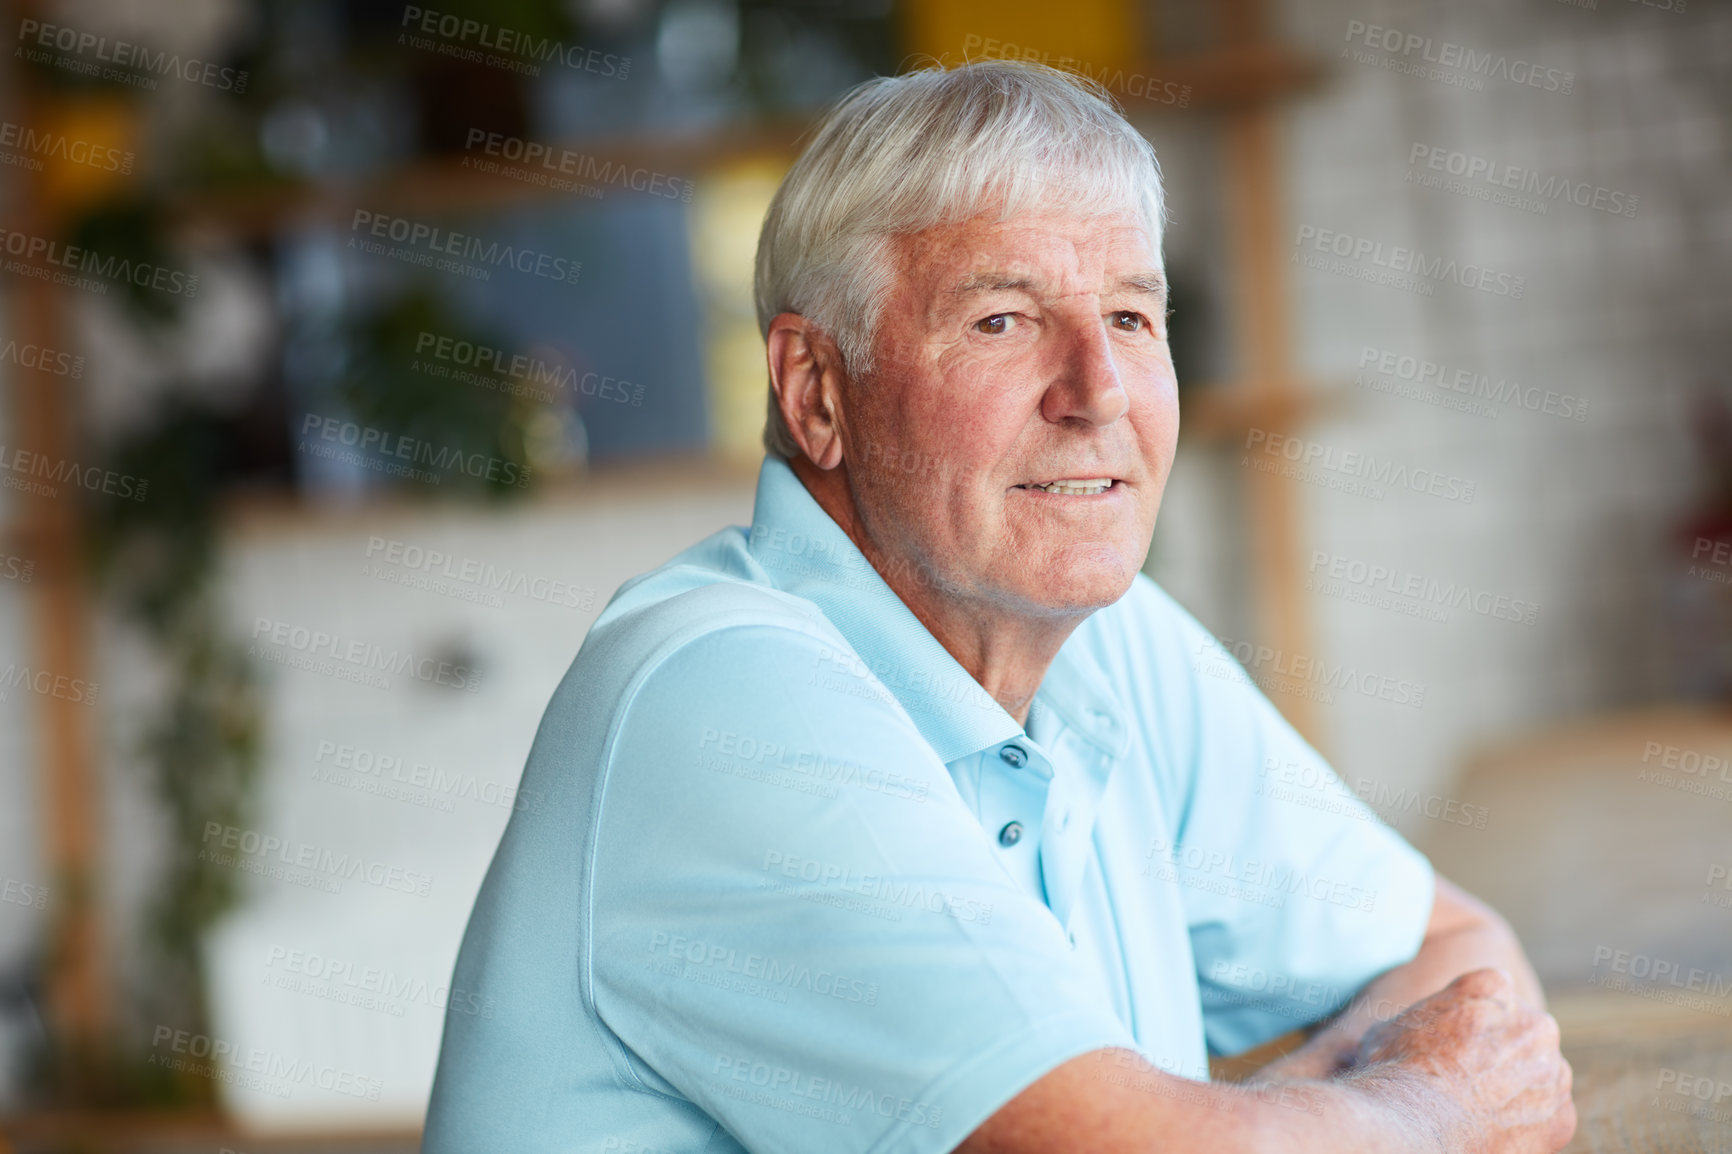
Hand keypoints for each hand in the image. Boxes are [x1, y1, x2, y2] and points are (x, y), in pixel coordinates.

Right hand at [1351, 968, 1575, 1152]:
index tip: (1454, 1044)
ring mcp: (1552, 1071)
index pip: (1493, 995)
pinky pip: (1548, 1119)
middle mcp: (1534, 1023)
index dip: (1471, 1022)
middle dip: (1503, 1054)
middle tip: (1468, 1079)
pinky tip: (1490, 1132)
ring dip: (1519, 1090)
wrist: (1411, 1124)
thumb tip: (1413, 1033)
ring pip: (1540, 1078)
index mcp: (1492, 987)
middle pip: (1525, 1035)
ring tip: (1476, 1110)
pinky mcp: (1562, 1117)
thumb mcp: (1394, 1023)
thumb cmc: (1392, 1070)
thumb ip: (1426, 1019)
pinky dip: (1526, 1127)